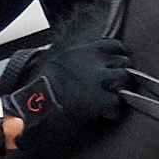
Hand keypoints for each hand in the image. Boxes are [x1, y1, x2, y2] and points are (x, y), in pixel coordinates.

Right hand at [3, 39, 131, 148]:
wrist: (34, 103)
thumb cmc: (43, 86)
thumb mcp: (59, 61)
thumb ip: (76, 59)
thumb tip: (88, 62)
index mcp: (82, 50)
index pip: (113, 45)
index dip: (120, 54)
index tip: (119, 61)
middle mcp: (91, 60)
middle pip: (122, 62)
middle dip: (121, 74)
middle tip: (116, 85)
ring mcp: (96, 79)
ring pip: (123, 79)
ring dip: (120, 90)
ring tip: (112, 99)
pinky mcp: (98, 99)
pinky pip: (117, 102)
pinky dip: (114, 110)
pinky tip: (107, 114)